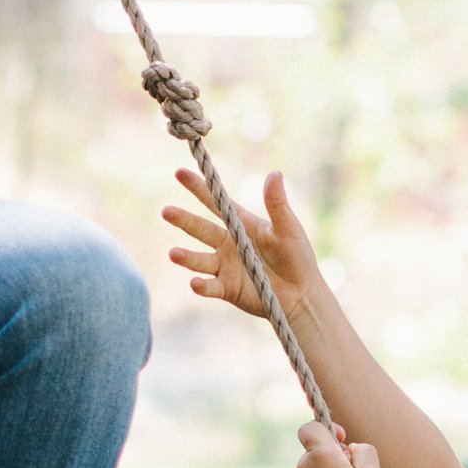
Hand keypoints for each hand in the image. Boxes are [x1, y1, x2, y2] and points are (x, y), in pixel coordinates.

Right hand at [161, 165, 324, 324]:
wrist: (301, 294)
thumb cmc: (297, 257)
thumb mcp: (288, 228)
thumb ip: (277, 204)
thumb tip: (274, 173)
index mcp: (240, 224)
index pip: (215, 203)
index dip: (198, 188)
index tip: (180, 172)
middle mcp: (227, 244)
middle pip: (200, 229)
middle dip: (183, 220)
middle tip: (166, 211)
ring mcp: (224, 267)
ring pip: (200, 259)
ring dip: (186, 257)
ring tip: (173, 254)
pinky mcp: (226, 289)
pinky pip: (211, 287)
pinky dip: (202, 285)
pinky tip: (194, 283)